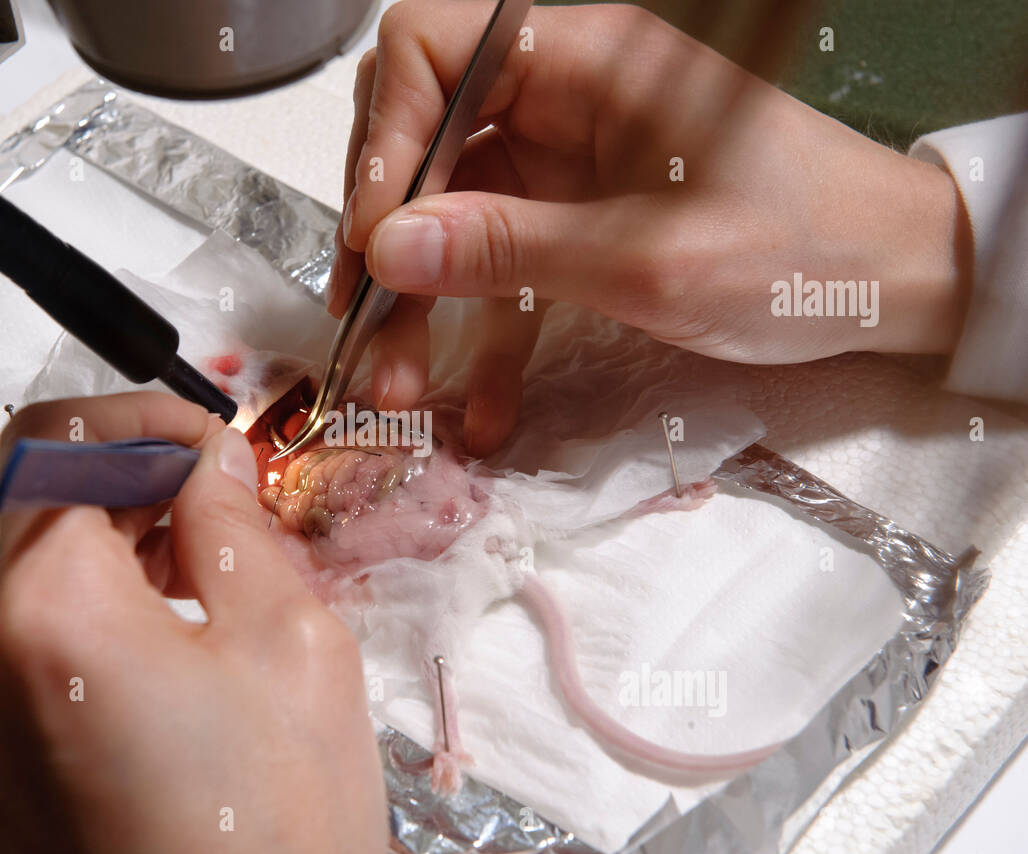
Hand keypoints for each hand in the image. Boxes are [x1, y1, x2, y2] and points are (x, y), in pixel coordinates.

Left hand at [0, 392, 388, 853]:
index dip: (146, 421)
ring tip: (211, 593)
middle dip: (139, 492)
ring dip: (120, 562)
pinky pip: (32, 656)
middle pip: (45, 514)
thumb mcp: (292, 643)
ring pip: (40, 586)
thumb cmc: (273, 836)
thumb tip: (207, 461)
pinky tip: (172, 660)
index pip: (63, 442)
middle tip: (225, 509)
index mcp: (51, 619)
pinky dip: (97, 629)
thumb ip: (233, 524)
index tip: (203, 440)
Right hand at [329, 0, 971, 454]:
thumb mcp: (644, 259)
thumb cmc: (798, 248)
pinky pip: (504, 266)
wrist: (889, 282)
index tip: (376, 235)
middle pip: (424, 139)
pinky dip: (484, 330)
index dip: (385, 136)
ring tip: (395, 386)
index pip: (428, 49)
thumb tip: (387, 246)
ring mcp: (565, 160)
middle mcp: (561, 95)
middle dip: (386, 236)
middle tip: (363, 322)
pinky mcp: (578, 219)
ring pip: (452, 214)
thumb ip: (510, 248)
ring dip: (419, 302)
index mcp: (582, 58)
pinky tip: (477, 405)